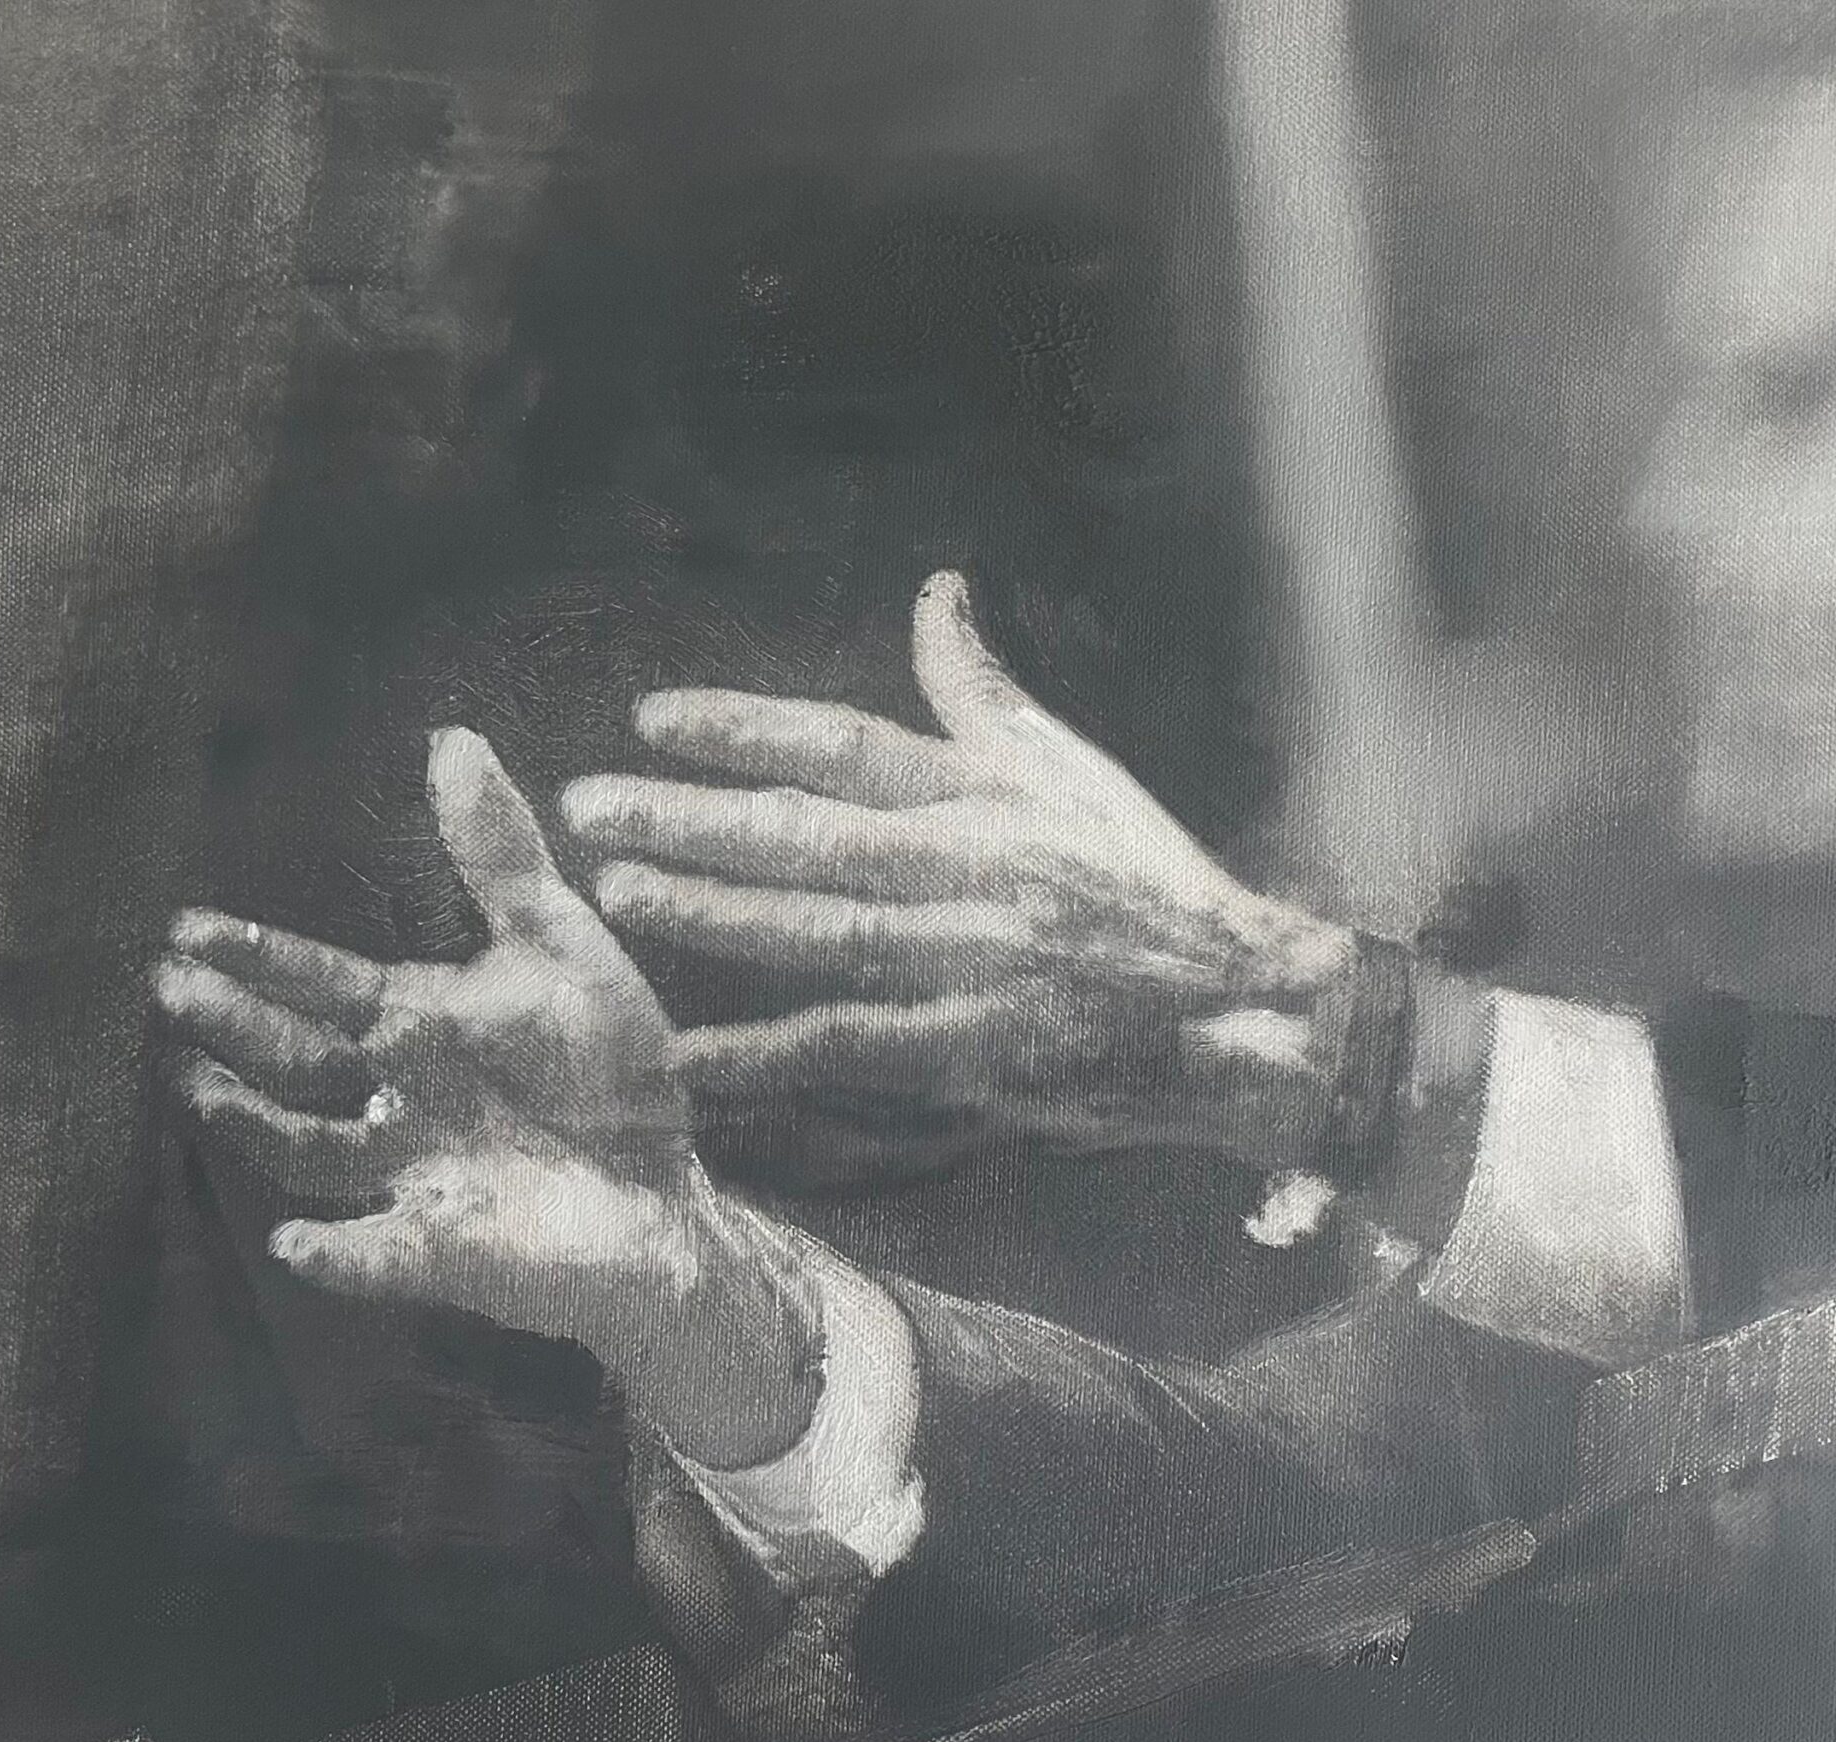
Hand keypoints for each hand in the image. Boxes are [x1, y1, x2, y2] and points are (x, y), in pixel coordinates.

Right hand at [153, 727, 819, 1467]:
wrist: (669, 1193)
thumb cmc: (611, 1072)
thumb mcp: (562, 951)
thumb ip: (502, 858)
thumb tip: (451, 737)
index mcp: (418, 1026)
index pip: (322, 985)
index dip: (258, 956)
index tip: (186, 928)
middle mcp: (394, 1100)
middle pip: (298, 1060)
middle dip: (235, 1026)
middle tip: (169, 990)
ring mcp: (407, 1177)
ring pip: (307, 1151)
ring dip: (253, 1123)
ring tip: (200, 1087)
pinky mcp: (437, 1252)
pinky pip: (369, 1255)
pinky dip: (333, 1252)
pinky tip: (295, 1238)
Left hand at [564, 570, 1363, 1168]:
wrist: (1244, 1007)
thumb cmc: (1152, 882)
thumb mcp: (1073, 768)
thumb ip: (982, 690)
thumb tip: (936, 590)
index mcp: (988, 794)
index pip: (845, 747)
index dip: (745, 731)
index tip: (652, 720)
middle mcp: (972, 869)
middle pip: (808, 836)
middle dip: (691, 818)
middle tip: (591, 808)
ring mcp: (971, 962)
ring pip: (818, 932)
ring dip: (710, 914)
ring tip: (619, 893)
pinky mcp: (978, 1052)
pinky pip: (853, 1050)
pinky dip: (766, 1056)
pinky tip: (687, 1056)